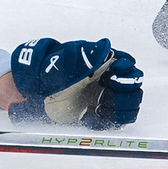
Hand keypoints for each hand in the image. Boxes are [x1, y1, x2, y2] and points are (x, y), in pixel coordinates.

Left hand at [5, 37, 142, 130]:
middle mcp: (108, 79)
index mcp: (102, 62)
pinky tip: (91, 117)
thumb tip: (105, 47)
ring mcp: (105, 97)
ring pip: (130, 105)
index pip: (128, 64)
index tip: (112, 76)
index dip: (126, 71)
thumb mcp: (64, 60)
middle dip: (125, 92)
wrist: (33, 91)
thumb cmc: (49, 71)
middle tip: (106, 93)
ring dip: (120, 108)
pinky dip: (109, 121)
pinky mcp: (100, 114)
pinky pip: (117, 121)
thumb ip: (85, 55)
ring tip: (100, 107)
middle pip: (134, 87)